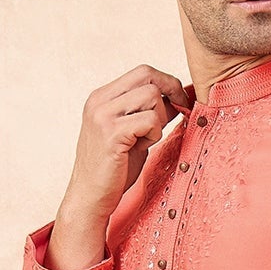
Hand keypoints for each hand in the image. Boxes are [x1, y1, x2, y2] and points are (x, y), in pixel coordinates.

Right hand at [46, 63, 193, 269]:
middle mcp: (99, 100)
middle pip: (148, 75)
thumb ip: (149, 113)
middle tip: (179, 113)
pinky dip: (154, 133)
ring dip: (160, 118)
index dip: (167, 82)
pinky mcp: (111, 133)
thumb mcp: (133, 133)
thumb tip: (179, 96)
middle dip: (170, 93)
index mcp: (102, 97)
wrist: (90, 198)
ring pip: (151, 96)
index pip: (142, 71)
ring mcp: (103, 115)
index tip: (180, 100)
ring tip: (148, 138)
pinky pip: (149, 120)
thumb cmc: (113, 170)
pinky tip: (143, 146)